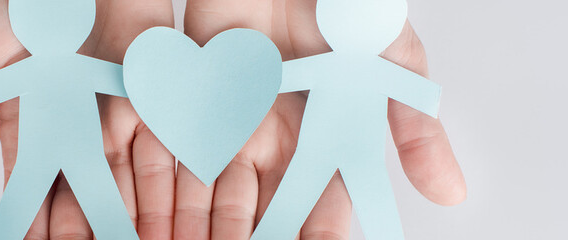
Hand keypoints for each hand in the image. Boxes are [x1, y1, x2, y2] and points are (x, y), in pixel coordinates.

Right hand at [0, 0, 176, 238]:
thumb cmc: (17, 0)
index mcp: (33, 124)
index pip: (35, 194)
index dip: (40, 232)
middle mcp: (79, 125)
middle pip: (88, 196)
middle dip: (94, 236)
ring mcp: (119, 110)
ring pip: (132, 181)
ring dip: (140, 224)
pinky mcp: (157, 90)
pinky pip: (166, 144)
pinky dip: (173, 182)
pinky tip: (174, 221)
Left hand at [174, 0, 466, 238]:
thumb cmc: (340, 6)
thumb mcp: (389, 60)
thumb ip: (413, 124)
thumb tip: (451, 192)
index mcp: (327, 142)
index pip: (321, 214)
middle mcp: (279, 145)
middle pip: (264, 214)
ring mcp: (234, 128)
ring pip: (217, 197)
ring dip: (205, 232)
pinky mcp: (196, 106)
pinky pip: (179, 157)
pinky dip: (167, 195)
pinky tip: (163, 227)